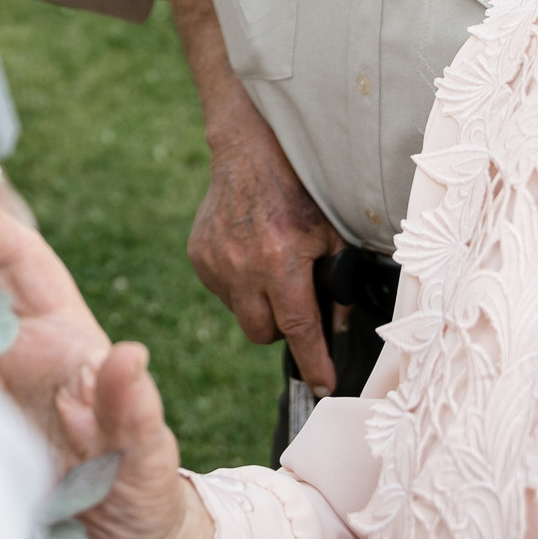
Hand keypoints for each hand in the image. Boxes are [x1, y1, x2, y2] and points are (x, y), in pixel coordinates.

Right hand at [189, 117, 343, 391]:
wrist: (250, 152)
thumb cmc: (300, 192)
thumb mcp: (332, 236)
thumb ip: (338, 284)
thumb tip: (339, 329)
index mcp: (281, 262)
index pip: (299, 329)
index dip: (314, 362)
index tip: (324, 386)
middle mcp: (243, 267)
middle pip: (263, 334)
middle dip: (282, 329)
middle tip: (294, 301)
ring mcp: (215, 262)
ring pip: (240, 315)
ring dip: (258, 304)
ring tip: (271, 267)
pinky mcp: (198, 255)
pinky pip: (222, 291)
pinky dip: (238, 284)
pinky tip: (249, 254)